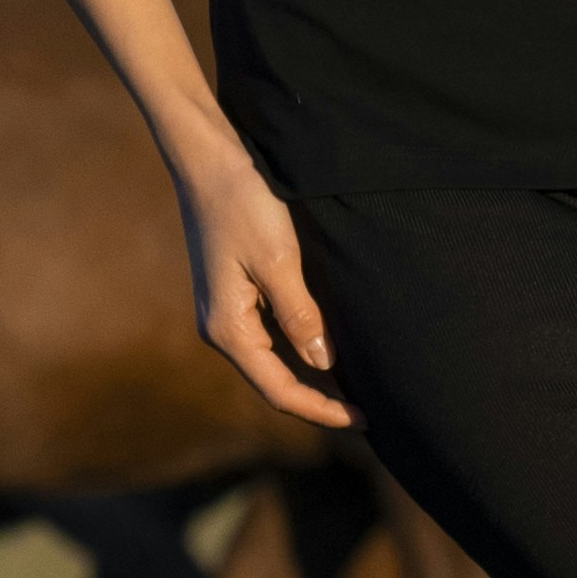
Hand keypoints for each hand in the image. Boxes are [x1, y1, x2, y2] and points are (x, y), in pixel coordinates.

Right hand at [178, 142, 347, 430]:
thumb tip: (324, 364)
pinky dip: (299, 351)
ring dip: (311, 379)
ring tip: (355, 391)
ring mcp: (224, 312)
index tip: (364, 420)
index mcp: (227, 329)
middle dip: (319, 401)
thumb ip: (301, 316)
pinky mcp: (232, 294)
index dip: (323, 411)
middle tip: (368, 415)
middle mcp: (219, 328)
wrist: (208, 157)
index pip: (280, 390)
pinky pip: (269, 337)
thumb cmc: (242, 202)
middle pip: (274, 383)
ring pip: (272, 362)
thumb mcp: (278, 260)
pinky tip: (327, 352)